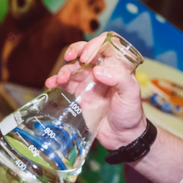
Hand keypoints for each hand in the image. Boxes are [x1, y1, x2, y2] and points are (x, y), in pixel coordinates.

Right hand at [45, 34, 145, 149]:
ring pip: (73, 67)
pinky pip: (65, 83)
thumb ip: (119, 79)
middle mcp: (102, 70)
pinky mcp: (79, 94)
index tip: (87, 56)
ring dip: (64, 69)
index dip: (95, 44)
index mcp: (117, 65)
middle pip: (85, 51)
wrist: (122, 138)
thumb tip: (98, 70)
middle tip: (71, 58)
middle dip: (75, 51)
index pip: (106, 44)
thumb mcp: (131, 94)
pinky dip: (56, 81)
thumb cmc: (130, 114)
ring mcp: (89, 82)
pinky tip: (51, 84)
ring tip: (61, 79)